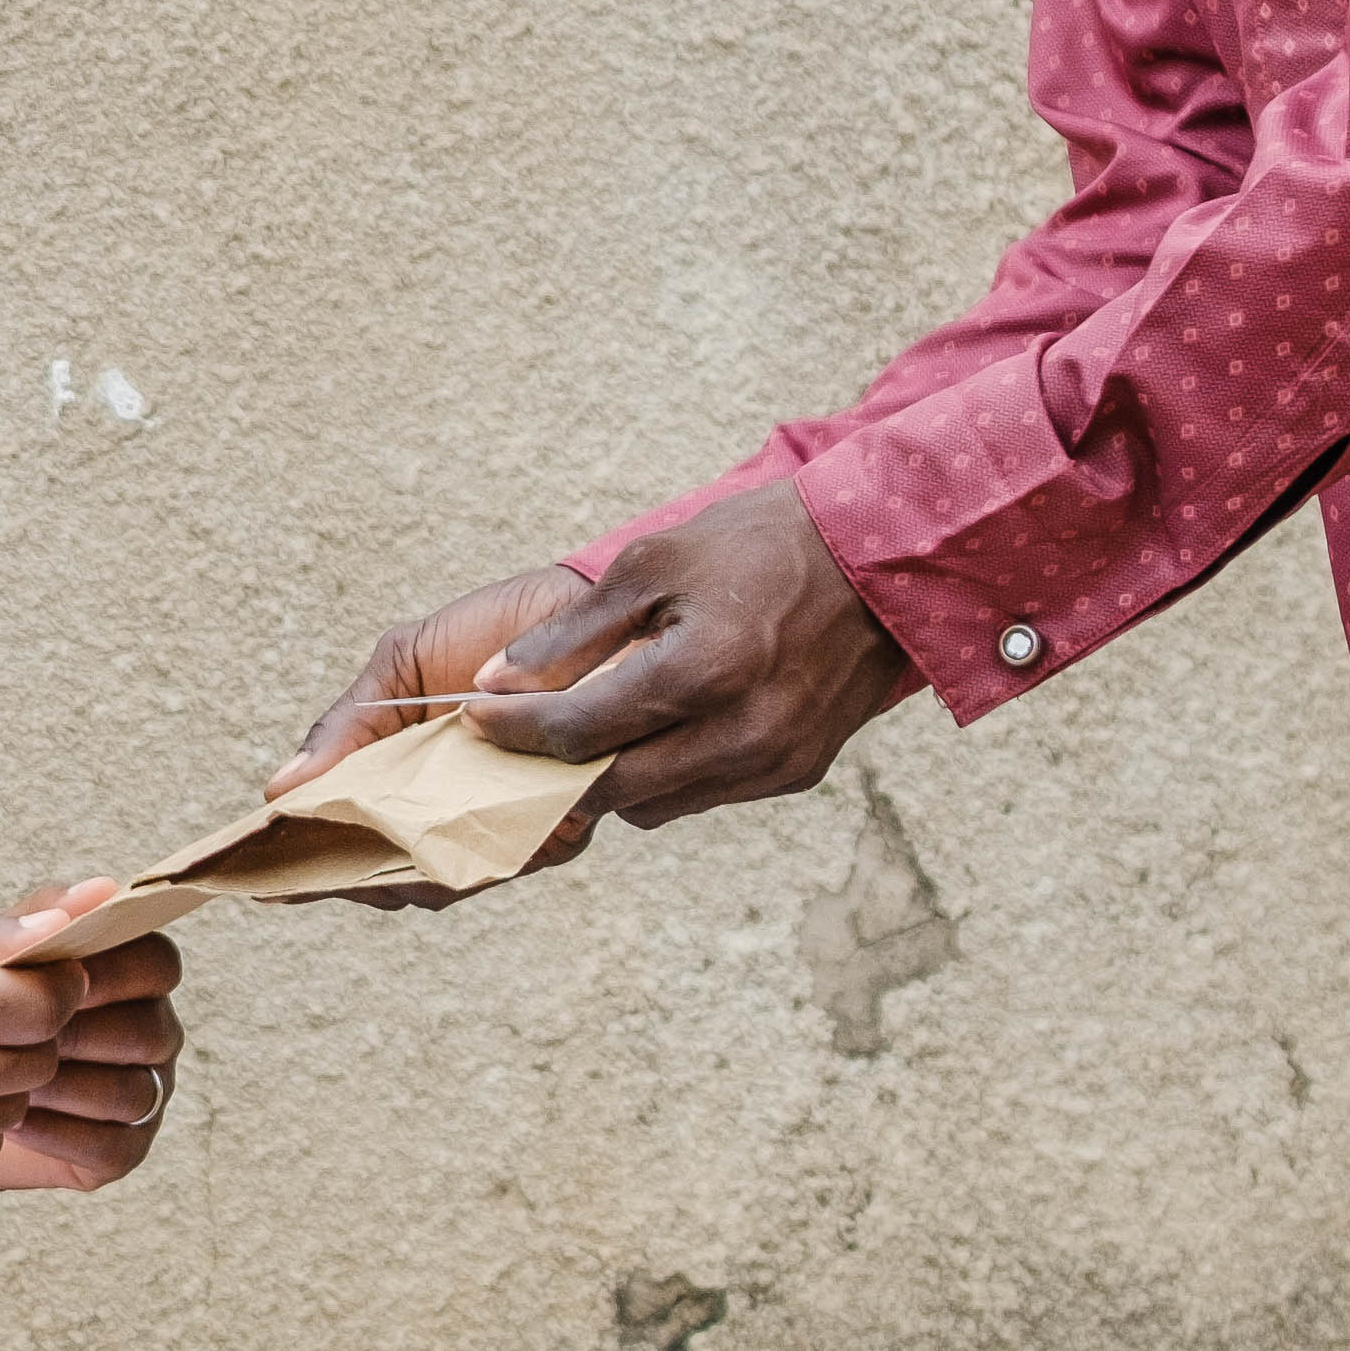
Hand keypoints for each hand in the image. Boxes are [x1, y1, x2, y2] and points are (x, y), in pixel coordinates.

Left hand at [0, 914, 184, 1194]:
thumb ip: (28, 922)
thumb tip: (96, 889)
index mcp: (125, 973)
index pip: (157, 962)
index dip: (114, 971)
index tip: (58, 980)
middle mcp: (147, 1030)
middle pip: (153, 1031)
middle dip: (83, 1034)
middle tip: (18, 1037)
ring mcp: (142, 1091)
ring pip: (135, 1091)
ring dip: (67, 1086)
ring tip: (4, 1080)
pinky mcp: (121, 1148)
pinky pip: (116, 1146)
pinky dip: (63, 1134)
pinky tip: (15, 1120)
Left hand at [290, 481, 920, 861]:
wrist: (879, 561)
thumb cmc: (757, 546)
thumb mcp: (654, 564)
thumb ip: (571, 634)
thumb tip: (492, 682)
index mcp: (702, 672)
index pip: (577, 731)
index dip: (512, 728)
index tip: (471, 715)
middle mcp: (740, 734)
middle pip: (608, 787)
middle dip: (549, 769)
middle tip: (508, 743)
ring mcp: (773, 763)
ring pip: (653, 803)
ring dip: (607, 777)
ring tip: (577, 733)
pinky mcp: (795, 775)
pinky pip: (701, 796)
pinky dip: (663, 774)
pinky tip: (650, 732)